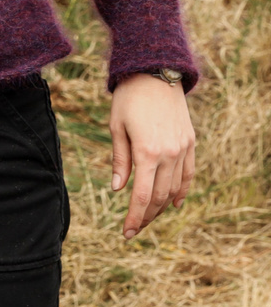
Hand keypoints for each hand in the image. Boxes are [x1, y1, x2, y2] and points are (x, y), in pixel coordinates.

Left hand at [109, 72, 195, 239]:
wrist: (155, 74)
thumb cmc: (129, 99)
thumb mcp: (116, 128)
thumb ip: (119, 160)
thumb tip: (116, 188)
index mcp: (147, 152)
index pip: (142, 196)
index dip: (134, 217)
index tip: (126, 232)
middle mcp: (169, 154)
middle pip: (160, 197)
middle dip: (147, 216)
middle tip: (133, 229)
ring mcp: (183, 149)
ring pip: (174, 188)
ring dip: (162, 207)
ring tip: (148, 218)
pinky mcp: (190, 143)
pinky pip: (188, 174)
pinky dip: (182, 191)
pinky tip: (173, 203)